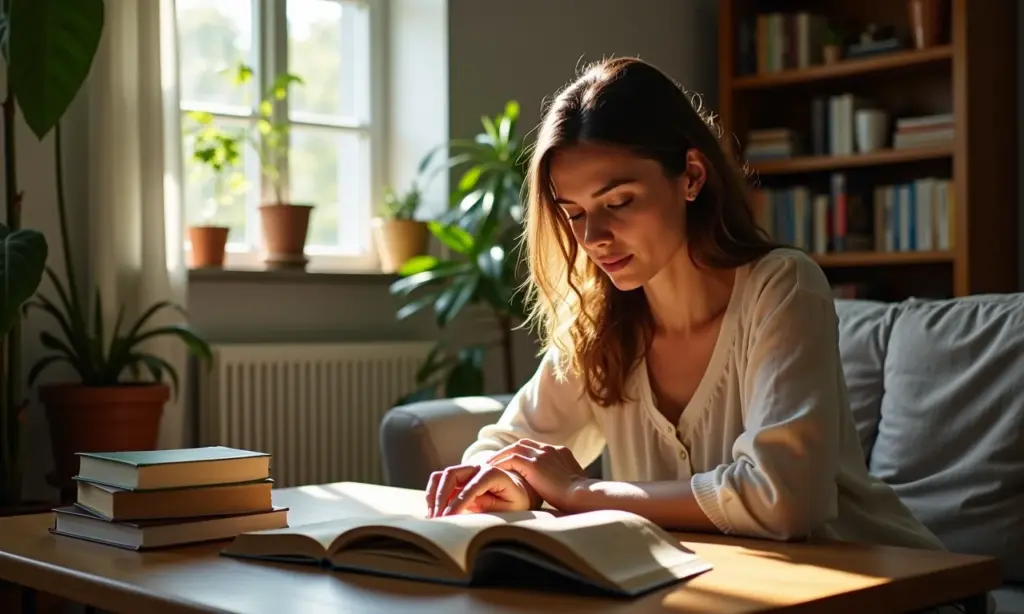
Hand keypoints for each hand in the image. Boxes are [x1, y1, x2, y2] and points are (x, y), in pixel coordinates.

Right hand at [425, 462, 539, 517]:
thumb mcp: (511, 508)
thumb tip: (466, 506)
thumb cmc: (517, 502)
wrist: (520, 491)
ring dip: (434, 495)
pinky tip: (434, 511)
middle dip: (441, 497)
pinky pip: (440, 481)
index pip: (470, 487)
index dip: (457, 503)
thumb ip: (490, 506)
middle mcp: (477, 467)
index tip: (448, 518)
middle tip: (437, 519)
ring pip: (441, 475)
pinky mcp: (459, 478)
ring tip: (433, 516)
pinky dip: (433, 494)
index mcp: (493, 473)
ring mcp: (466, 471)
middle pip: (450, 475)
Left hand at [486, 438, 590, 511]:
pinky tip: (493, 471)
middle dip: (508, 451)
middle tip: (495, 461)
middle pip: (522, 443)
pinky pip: (511, 459)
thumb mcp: (572, 482)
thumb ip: (563, 479)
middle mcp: (550, 449)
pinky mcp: (534, 463)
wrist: (582, 495)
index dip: (521, 453)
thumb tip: (560, 489)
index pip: (535, 447)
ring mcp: (542, 454)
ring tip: (488, 466)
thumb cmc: (579, 496)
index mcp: (560, 451)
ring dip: (500, 456)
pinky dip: (501, 463)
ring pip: (514, 448)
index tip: (510, 462)